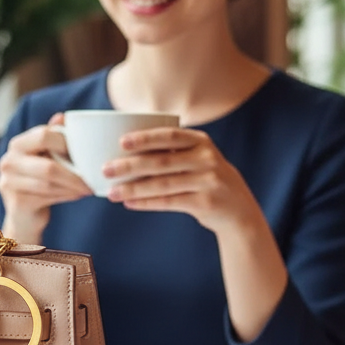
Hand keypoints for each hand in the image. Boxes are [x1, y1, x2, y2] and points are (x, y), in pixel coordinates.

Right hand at [0, 113, 91, 242]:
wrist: (25, 216)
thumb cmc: (40, 181)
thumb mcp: (46, 157)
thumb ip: (53, 138)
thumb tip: (62, 117)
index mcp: (17, 145)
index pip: (43, 135)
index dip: (66, 142)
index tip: (86, 151)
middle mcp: (8, 161)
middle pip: (48, 166)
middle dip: (75, 173)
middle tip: (93, 176)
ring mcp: (9, 183)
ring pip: (50, 183)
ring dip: (73, 186)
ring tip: (89, 186)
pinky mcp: (17, 203)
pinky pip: (48, 197)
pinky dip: (67, 195)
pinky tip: (78, 195)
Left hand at [103, 127, 260, 235]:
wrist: (238, 208)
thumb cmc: (205, 178)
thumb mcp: (197, 158)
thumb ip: (171, 151)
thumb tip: (123, 151)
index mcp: (201, 141)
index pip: (170, 136)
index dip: (145, 138)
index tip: (121, 142)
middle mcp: (207, 158)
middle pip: (161, 162)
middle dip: (130, 166)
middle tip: (106, 170)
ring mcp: (208, 180)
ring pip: (162, 184)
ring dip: (133, 188)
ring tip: (111, 192)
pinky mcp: (206, 202)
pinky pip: (169, 202)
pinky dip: (146, 203)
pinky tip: (129, 203)